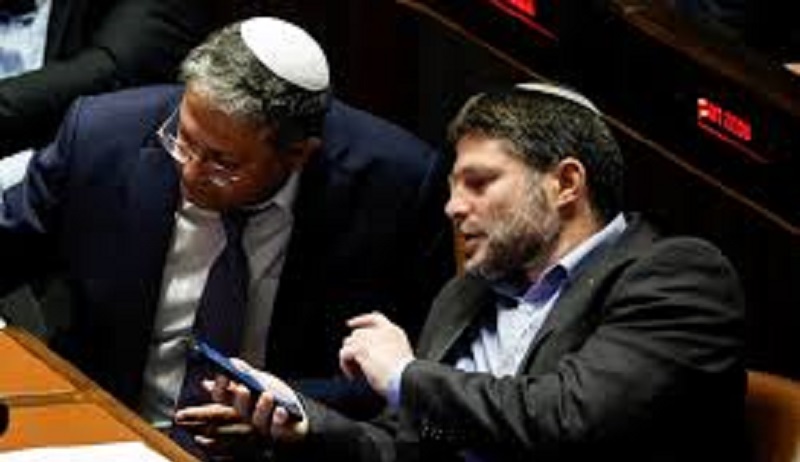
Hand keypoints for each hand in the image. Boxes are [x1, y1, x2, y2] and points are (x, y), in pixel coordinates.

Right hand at [175, 359, 308, 445]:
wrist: (296, 412)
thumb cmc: (274, 393)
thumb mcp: (260, 379)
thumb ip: (246, 371)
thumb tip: (232, 362)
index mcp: (238, 401)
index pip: (222, 397)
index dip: (219, 388)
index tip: (222, 375)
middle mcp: (247, 416)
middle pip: (240, 409)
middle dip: (240, 399)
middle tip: (243, 388)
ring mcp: (262, 426)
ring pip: (258, 419)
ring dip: (262, 408)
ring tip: (267, 395)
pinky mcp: (278, 432)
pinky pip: (277, 429)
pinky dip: (278, 419)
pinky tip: (281, 411)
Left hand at [339, 312, 413, 396]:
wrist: (405, 379)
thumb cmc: (405, 376)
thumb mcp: (400, 358)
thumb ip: (387, 351)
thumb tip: (370, 357)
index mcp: (394, 332)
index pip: (375, 318)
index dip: (361, 320)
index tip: (349, 324)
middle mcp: (381, 332)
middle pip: (357, 334)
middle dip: (354, 349)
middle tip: (359, 366)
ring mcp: (370, 339)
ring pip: (348, 344)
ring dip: (350, 359)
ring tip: (357, 373)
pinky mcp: (360, 349)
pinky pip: (344, 354)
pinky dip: (346, 366)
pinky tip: (353, 376)